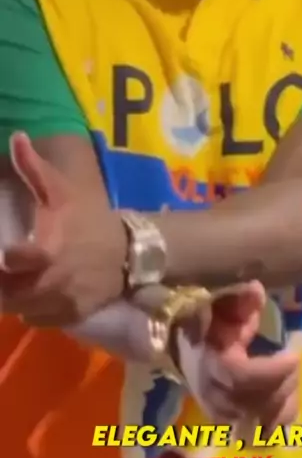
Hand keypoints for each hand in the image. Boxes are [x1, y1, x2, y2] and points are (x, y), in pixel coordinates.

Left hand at [0, 132, 126, 325]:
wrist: (132, 251)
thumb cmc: (90, 218)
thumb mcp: (63, 190)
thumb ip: (33, 169)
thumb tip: (16, 136)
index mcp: (51, 247)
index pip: (12, 261)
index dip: (4, 259)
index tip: (3, 252)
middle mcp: (56, 279)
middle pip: (8, 293)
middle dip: (0, 283)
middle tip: (2, 269)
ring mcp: (64, 301)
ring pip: (19, 309)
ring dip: (10, 297)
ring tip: (10, 282)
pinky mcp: (72, 316)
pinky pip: (36, 320)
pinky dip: (28, 311)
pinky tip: (29, 294)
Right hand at [176, 281, 299, 431]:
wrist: (177, 347)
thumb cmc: (203, 323)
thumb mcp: (218, 307)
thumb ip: (239, 302)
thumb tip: (256, 289)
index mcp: (211, 365)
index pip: (242, 378)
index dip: (272, 370)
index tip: (293, 354)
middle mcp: (216, 396)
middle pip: (259, 401)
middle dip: (285, 380)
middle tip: (293, 361)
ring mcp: (224, 414)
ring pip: (266, 419)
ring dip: (286, 398)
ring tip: (289, 375)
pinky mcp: (232, 424)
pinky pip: (266, 431)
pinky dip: (282, 415)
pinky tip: (286, 394)